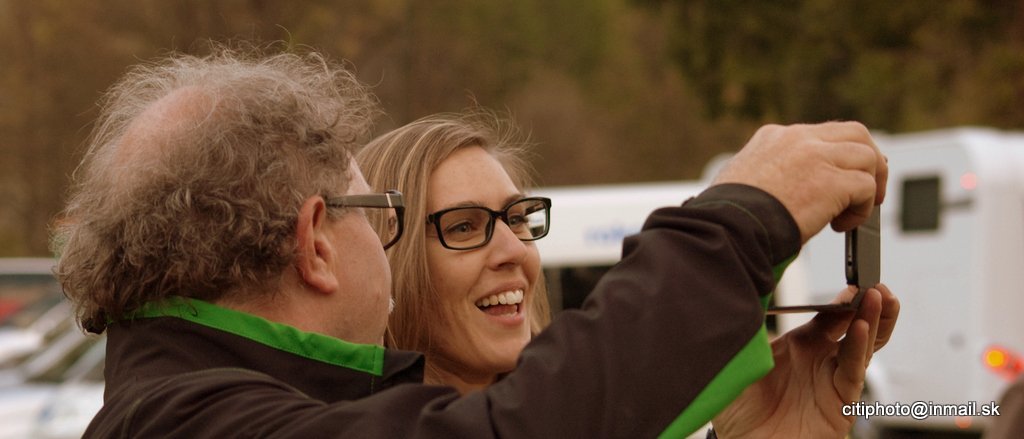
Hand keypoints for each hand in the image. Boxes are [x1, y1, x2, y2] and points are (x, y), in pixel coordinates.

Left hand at [711, 284, 899, 438]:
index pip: (829, 316)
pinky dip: (858, 348)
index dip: (842, 298)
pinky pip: (852, 371)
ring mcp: (832, 381)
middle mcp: (820, 361)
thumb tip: (749, 286)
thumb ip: (750, 324)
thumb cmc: (737, 406)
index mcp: (800, 346)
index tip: (852, 280)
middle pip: (856, 327)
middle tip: (877, 284)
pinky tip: (860, 328)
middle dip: (870, 304)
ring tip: (880, 297)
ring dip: (874, 320)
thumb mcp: (742, 357)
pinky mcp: (839, 404)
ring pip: (863, 346)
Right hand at [712, 122, 887, 242]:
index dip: (838, 156)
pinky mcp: (832, 180)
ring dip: (869, 186)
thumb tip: (785, 189)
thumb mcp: (742, 179)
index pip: (820, 134)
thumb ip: (767, 174)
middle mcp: (797, 139)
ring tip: (854, 212)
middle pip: (855, 133)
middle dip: (869, 160)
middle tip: (868, 188)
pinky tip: (842, 225)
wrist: (728, 227)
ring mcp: (816, 156)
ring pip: (867, 156)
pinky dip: (862, 208)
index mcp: (774, 137)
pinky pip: (866, 186)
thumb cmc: (728, 214)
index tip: (842, 176)